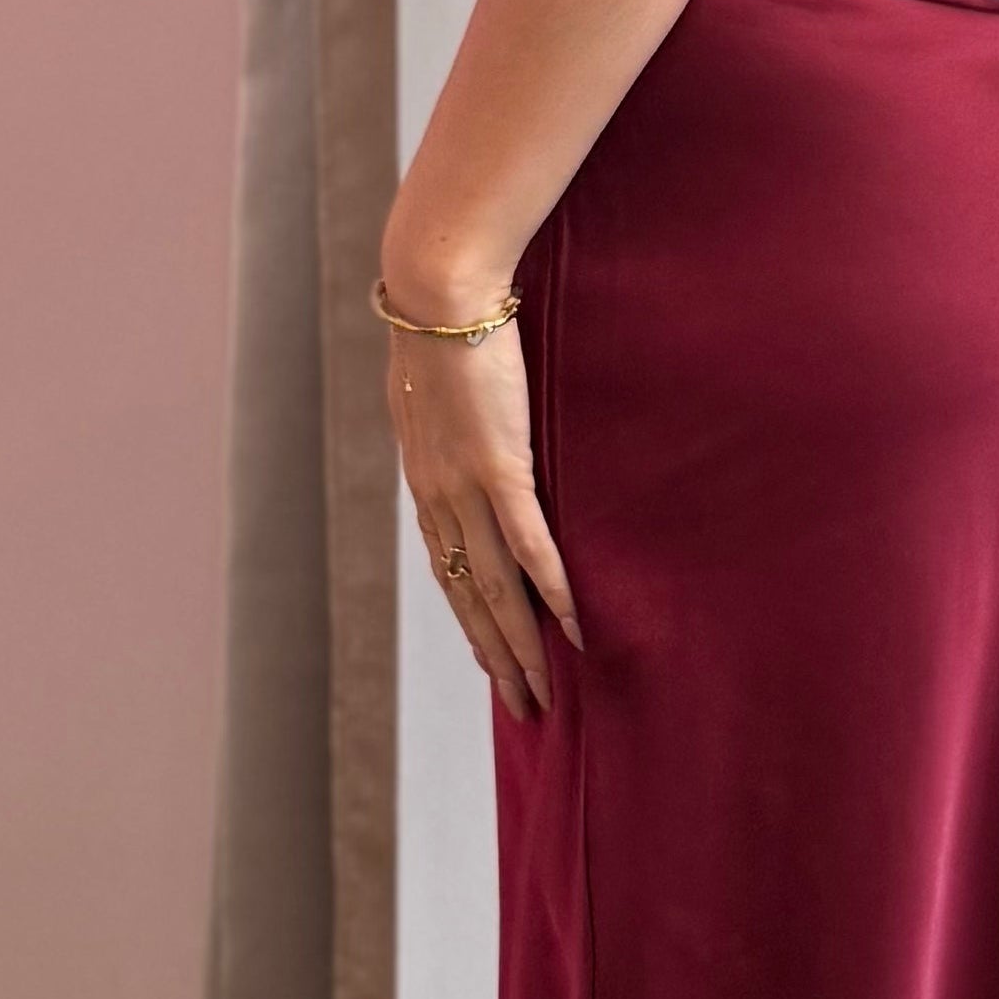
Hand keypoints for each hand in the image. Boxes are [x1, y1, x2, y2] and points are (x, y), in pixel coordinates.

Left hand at [381, 280, 583, 716]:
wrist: (437, 292)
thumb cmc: (440, 327)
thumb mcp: (437, 389)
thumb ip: (452, 425)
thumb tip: (471, 430)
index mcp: (426, 484)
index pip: (449, 572)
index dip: (472, 624)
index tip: (494, 664)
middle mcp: (439, 498)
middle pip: (467, 597)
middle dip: (495, 657)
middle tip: (523, 706)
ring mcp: (466, 487)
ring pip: (493, 587)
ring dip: (519, 644)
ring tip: (542, 689)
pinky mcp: (498, 466)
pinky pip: (528, 544)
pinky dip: (550, 589)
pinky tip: (571, 625)